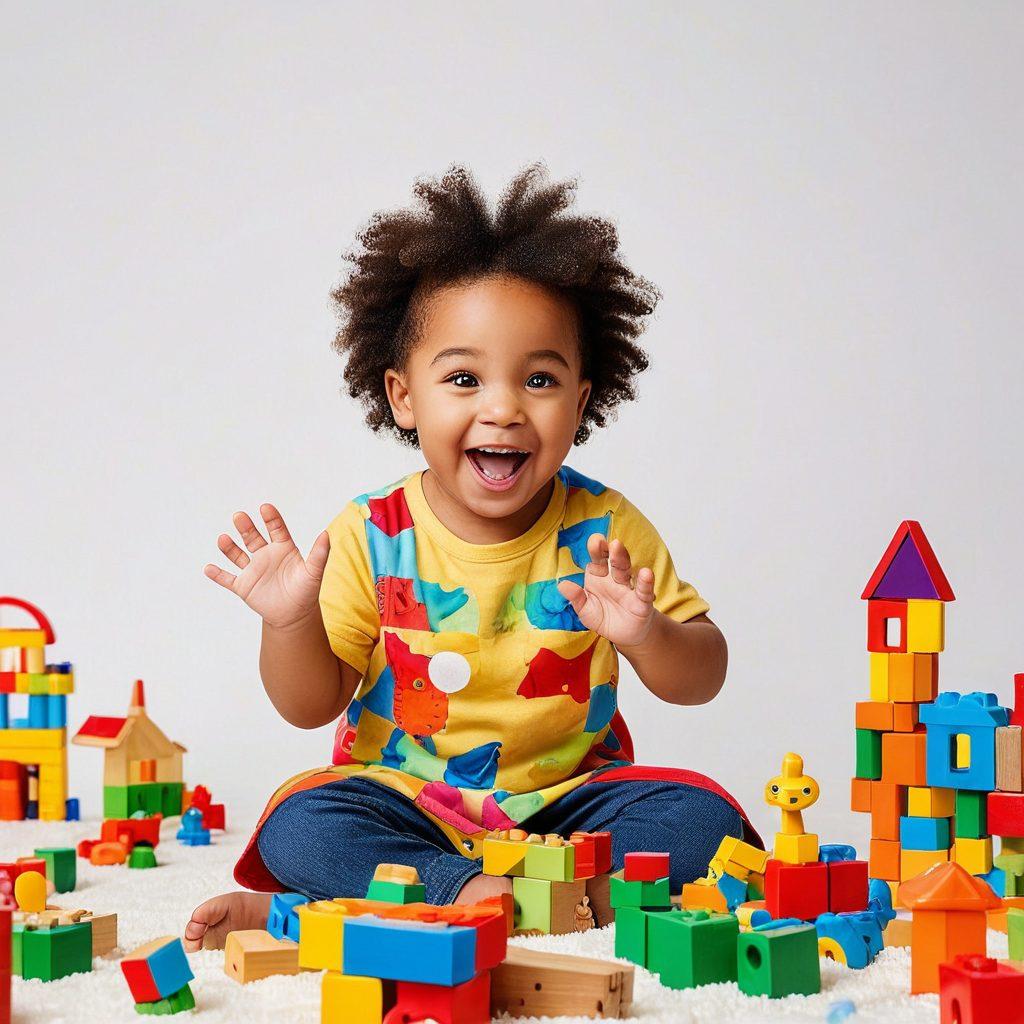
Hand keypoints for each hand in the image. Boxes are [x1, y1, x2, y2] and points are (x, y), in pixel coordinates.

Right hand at [204, 504, 329, 629]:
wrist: (294, 615)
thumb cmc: (306, 591)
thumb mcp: (314, 572)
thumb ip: (320, 553)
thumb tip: (326, 534)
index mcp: (283, 548)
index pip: (276, 529)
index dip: (271, 518)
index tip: (265, 508)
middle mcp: (265, 555)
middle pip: (253, 537)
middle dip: (246, 527)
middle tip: (239, 516)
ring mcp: (253, 570)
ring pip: (238, 555)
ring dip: (229, 547)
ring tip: (223, 539)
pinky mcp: (243, 586)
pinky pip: (228, 579)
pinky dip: (218, 575)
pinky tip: (208, 568)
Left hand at [556, 534, 655, 647]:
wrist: (625, 635)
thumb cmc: (604, 617)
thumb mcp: (585, 610)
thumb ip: (576, 598)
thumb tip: (561, 584)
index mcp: (599, 576)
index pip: (598, 559)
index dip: (597, 549)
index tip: (595, 540)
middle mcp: (615, 578)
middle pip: (613, 561)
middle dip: (610, 550)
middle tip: (605, 540)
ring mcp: (629, 589)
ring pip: (626, 571)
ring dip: (622, 558)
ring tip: (617, 547)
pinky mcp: (642, 602)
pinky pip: (644, 591)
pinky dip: (645, 582)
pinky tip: (646, 573)